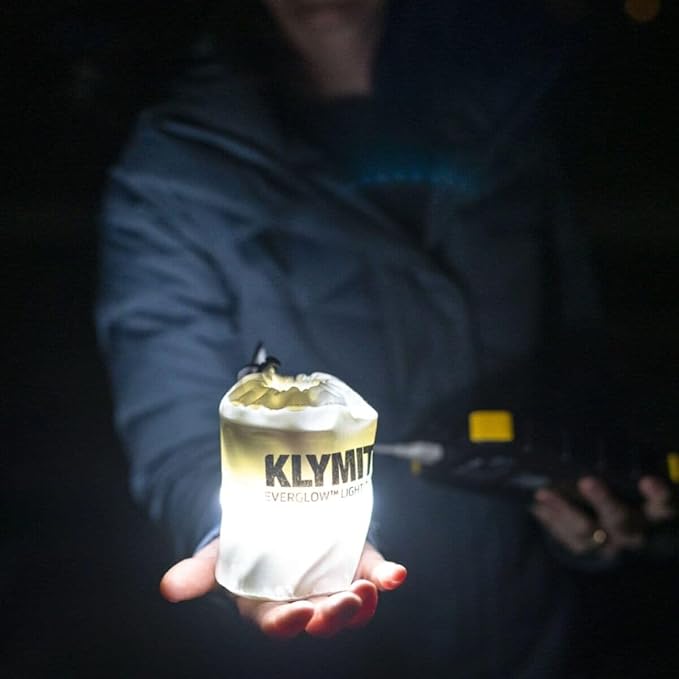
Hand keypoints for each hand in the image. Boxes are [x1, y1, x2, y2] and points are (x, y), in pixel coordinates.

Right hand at [159, 539, 406, 638]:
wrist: (273, 522)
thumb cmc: (243, 547)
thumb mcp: (219, 555)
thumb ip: (198, 572)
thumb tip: (168, 588)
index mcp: (270, 607)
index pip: (279, 623)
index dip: (289, 623)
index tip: (299, 614)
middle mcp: (305, 601)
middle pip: (322, 618)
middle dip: (335, 615)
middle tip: (347, 601)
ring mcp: (333, 584)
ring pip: (351, 604)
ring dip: (364, 601)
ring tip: (374, 588)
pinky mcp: (355, 563)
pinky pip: (374, 575)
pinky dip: (387, 576)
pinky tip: (398, 574)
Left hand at [532, 475, 675, 558]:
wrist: (616, 529)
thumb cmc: (625, 490)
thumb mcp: (630, 481)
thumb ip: (621, 468)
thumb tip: (605, 434)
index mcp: (653, 512)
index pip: (664, 505)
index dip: (659, 496)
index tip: (648, 480)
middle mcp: (634, 531)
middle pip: (621, 521)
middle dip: (603, 501)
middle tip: (587, 482)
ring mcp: (610, 544)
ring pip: (588, 533)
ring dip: (565, 511)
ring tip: (544, 492)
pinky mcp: (588, 550)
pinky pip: (568, 539)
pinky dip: (552, 521)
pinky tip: (538, 505)